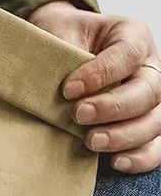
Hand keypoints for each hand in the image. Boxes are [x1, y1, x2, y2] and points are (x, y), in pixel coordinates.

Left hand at [29, 1, 160, 172]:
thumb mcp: (58, 33)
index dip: (102, 73)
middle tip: (79, 115)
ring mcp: (151, 98)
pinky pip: (156, 145)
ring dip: (125, 135)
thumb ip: (60, 52)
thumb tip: (46, 85)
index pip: (128, 54)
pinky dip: (140, 157)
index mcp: (131, 36)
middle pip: (150, 90)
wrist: (60, 46)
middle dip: (114, 107)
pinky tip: (116, 162)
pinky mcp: (145, 124)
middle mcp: (149, 67)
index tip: (68, 90)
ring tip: (92, 142)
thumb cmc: (61, 38)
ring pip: (156, 120)